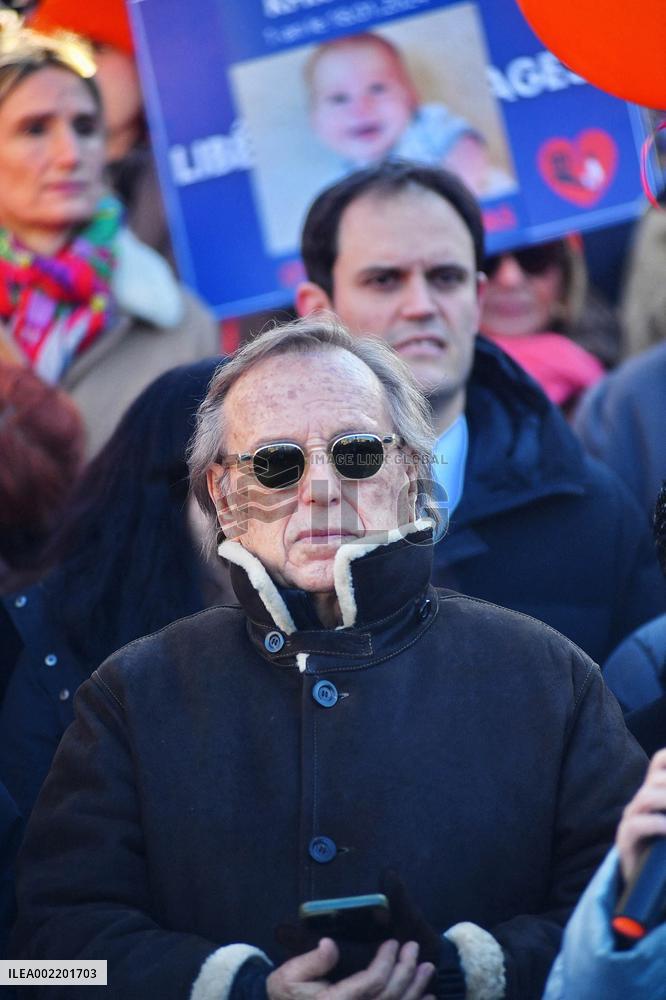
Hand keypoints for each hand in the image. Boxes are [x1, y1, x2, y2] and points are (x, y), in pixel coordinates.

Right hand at [266, 937, 434, 999]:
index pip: (371, 983)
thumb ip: (312, 961)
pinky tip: (428, 998)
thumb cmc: (287, 996)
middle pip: (389, 997)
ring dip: (416, 990)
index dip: (386, 962)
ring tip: (427, 969)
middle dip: (405, 971)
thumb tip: (330, 944)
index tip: (393, 943)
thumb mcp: (289, 974)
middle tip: (414, 949)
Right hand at [617, 748, 665, 881]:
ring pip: (647, 798)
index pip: (659, 763)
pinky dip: (657, 824)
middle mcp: (641, 802)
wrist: (645, 883)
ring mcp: (631, 819)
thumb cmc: (664, 851)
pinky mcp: (625, 840)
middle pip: (657, 778)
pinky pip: (638, 824)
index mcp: (655, 793)